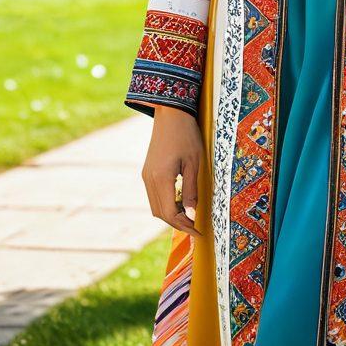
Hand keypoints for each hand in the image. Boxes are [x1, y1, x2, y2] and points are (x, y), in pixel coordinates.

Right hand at [141, 104, 203, 236]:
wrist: (170, 113)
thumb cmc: (186, 135)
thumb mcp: (194, 163)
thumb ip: (191, 190)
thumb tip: (192, 216)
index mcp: (162, 178)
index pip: (171, 214)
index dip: (185, 226)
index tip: (199, 232)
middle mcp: (149, 180)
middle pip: (161, 214)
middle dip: (178, 223)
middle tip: (196, 226)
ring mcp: (146, 175)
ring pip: (156, 206)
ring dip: (171, 214)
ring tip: (190, 213)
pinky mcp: (147, 171)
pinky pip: (154, 195)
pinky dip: (166, 203)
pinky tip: (180, 199)